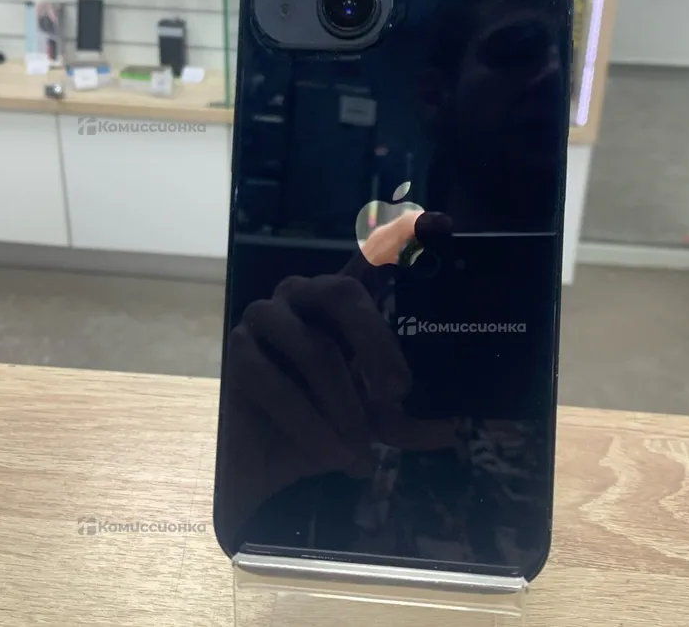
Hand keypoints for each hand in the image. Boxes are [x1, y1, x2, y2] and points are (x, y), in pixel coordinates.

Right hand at [214, 212, 455, 554]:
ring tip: (361, 452)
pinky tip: (334, 455)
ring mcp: (265, 318)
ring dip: (343, 406)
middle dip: (375, 342)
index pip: (368, 258)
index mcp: (338, 304)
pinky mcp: (238, 353)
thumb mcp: (371, 426)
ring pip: (315, 350)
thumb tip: (450, 430)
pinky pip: (279, 387)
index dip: (401, 236)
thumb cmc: (319, 428)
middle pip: (342, 293)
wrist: (263, 467)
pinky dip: (312, 427)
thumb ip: (403, 422)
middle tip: (399, 392)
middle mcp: (302, 297)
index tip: (442, 221)